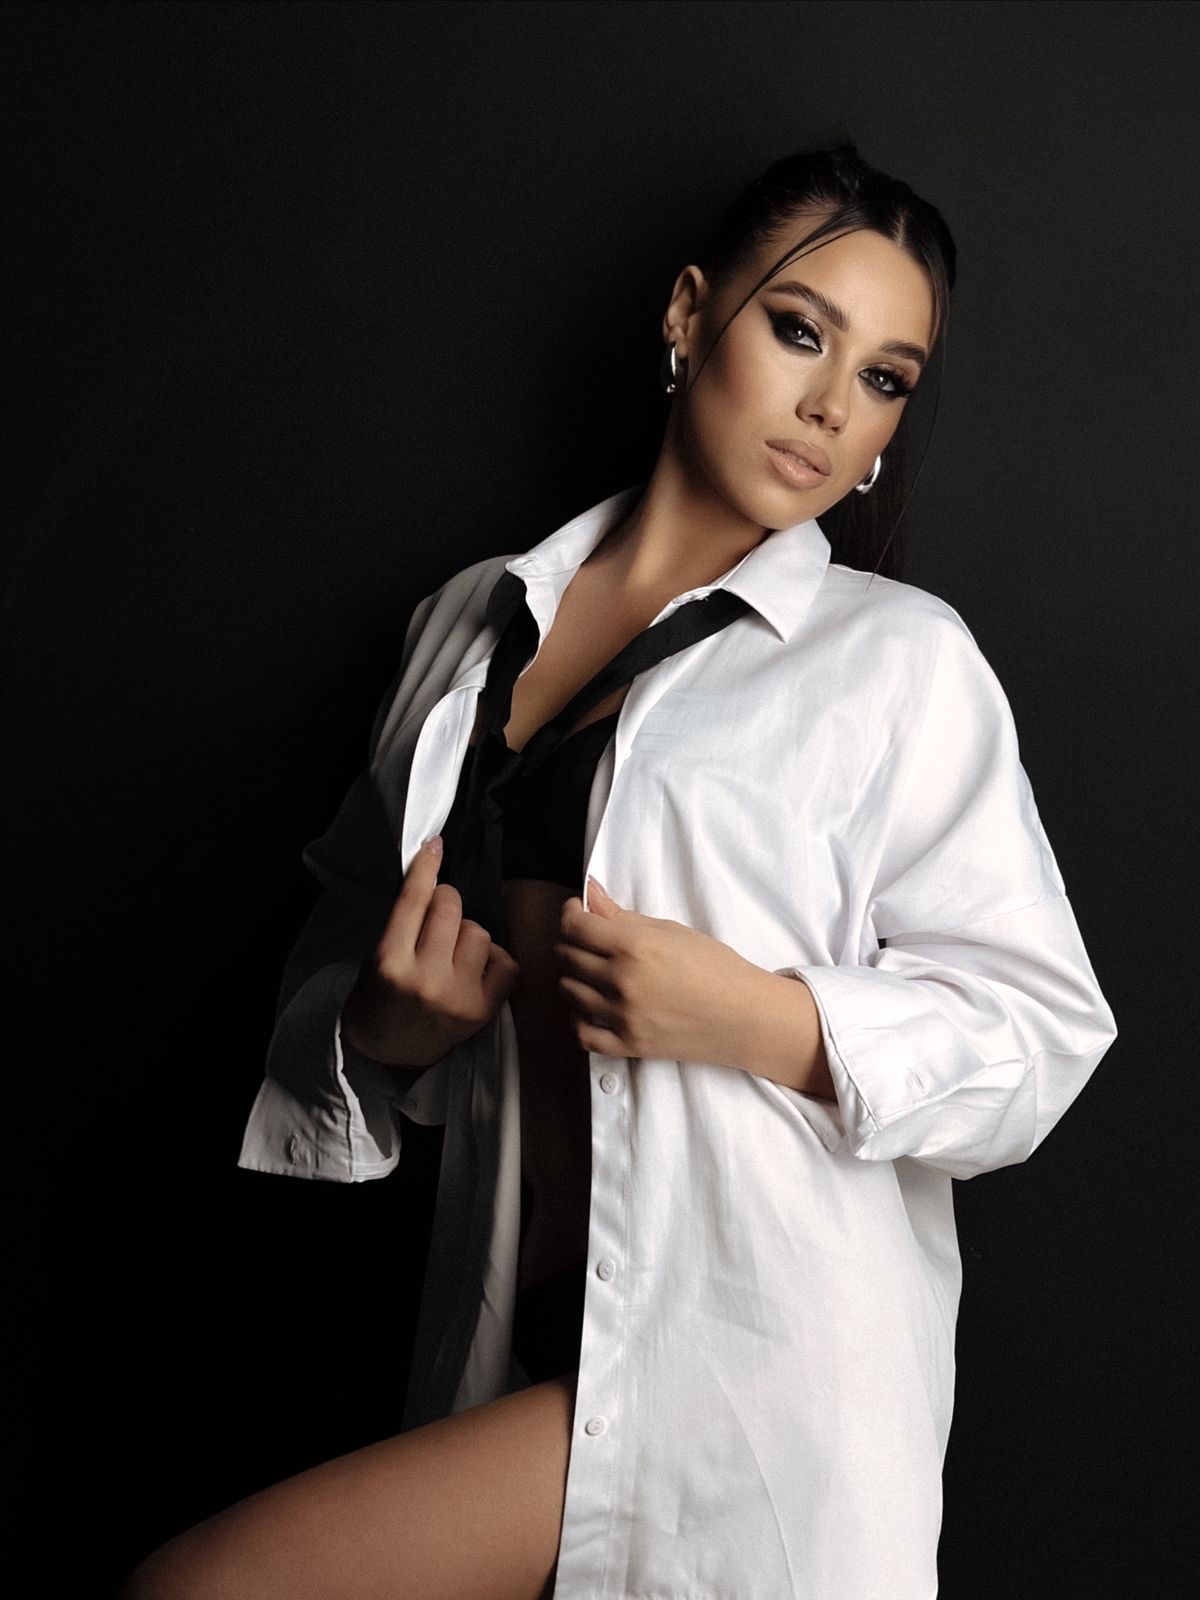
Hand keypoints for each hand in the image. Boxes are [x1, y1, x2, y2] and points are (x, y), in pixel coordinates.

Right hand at [341, 835, 519, 1067]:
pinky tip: (475, 968)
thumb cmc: (379, 998)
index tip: (434, 846)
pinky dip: (493, 958)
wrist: (388, 1054)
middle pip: (451, 908)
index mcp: (390, 962)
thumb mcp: (376, 957)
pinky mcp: (483, 1011)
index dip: (426, 867)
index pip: (414, 900)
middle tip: (437, 914)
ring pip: (480, 931)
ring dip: (468, 932)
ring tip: (451, 951)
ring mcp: (458, 996)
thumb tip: (433, 878)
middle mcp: (425, 979)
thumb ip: (404, 922)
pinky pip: (506, 962)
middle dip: (446, 901)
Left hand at [554, 877, 762, 1064]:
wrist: (744, 1017)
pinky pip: (582, 1032)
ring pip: (569, 992)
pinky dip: (578, 1017)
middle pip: (567, 957)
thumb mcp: (671, 930)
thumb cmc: (715, 967)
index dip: (570, 914)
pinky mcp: (628, 1045)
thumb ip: (622, 915)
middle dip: (571, 942)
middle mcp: (623, 982)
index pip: (575, 927)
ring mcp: (623, 1017)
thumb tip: (590, 893)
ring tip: (592, 970)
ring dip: (573, 976)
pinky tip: (590, 1005)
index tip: (577, 912)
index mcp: (635, 947)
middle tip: (587, 939)